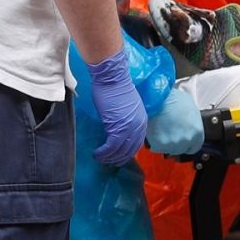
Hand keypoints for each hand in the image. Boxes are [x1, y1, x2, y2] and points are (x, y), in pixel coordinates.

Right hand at [87, 47, 147, 165]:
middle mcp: (138, 126)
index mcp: (142, 121)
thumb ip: (126, 121)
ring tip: (100, 158)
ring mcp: (129, 127)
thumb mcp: (126, 108)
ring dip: (109, 157)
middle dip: (117, 158)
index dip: (126, 153)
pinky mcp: (117, 127)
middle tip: (107, 161)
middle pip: (129, 150)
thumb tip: (118, 133)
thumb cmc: (115, 89)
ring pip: (120, 151)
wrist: (112, 78)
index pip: (136, 144)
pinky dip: (104, 153)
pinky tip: (97, 153)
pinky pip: (111, 147)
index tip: (117, 157)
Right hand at [145, 88, 205, 155]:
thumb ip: (192, 122)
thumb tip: (189, 126)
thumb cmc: (172, 99)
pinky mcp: (159, 145)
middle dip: (176, 142)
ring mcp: (173, 144)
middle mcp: (186, 140)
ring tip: (161, 129)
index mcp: (197, 132)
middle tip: (169, 131)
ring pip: (169, 149)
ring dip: (165, 142)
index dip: (188, 144)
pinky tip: (154, 131)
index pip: (195, 147)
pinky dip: (154, 142)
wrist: (155, 98)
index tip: (183, 140)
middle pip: (181, 149)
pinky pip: (156, 148)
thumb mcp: (191, 107)